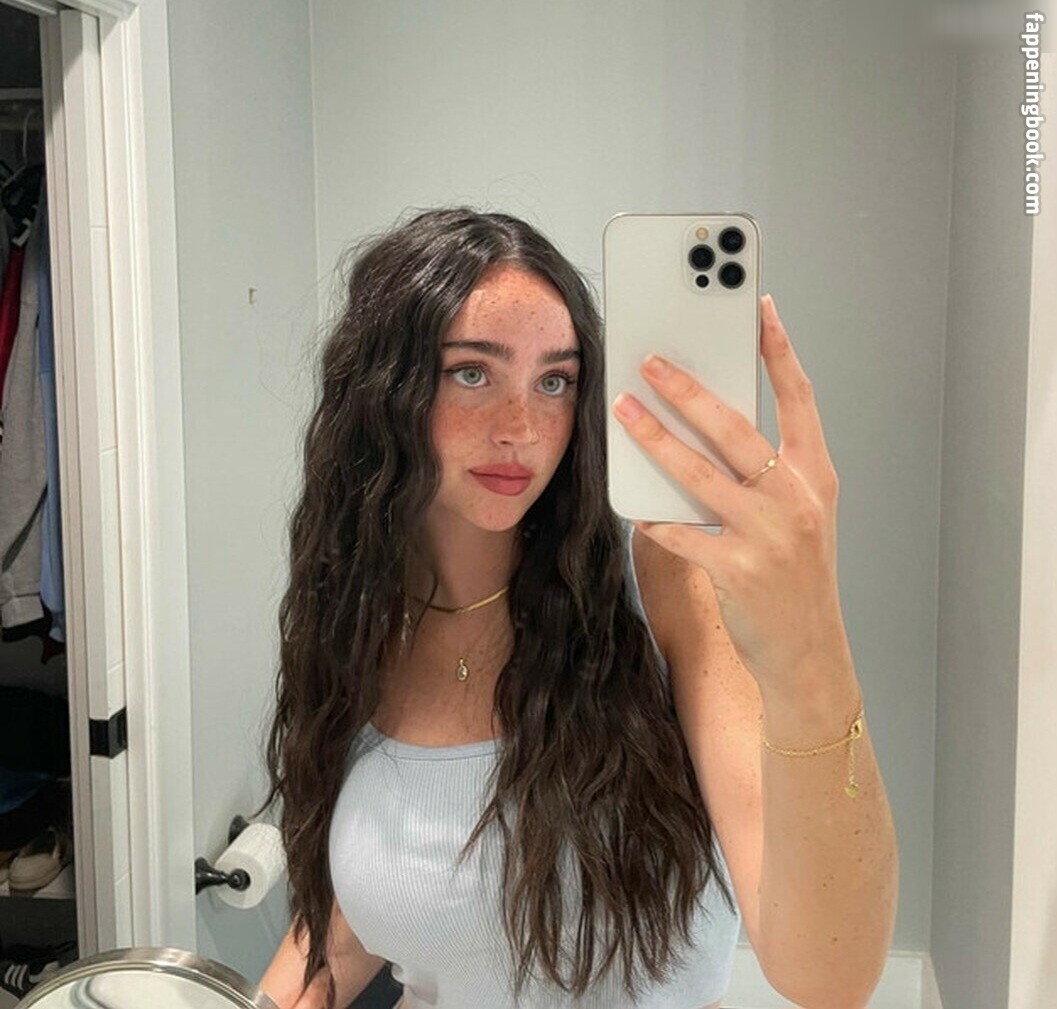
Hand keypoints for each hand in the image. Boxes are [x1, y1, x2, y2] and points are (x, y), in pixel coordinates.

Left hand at [612, 295, 852, 693]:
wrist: (808, 651)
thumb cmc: (797, 576)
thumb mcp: (800, 515)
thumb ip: (765, 472)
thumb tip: (702, 428)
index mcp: (816, 477)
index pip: (800, 399)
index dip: (779, 351)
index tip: (756, 309)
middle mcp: (796, 499)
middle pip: (736, 428)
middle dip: (689, 389)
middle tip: (651, 360)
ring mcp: (768, 534)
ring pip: (699, 473)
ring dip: (655, 438)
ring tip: (623, 410)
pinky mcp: (737, 569)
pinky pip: (682, 532)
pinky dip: (656, 518)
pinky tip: (636, 505)